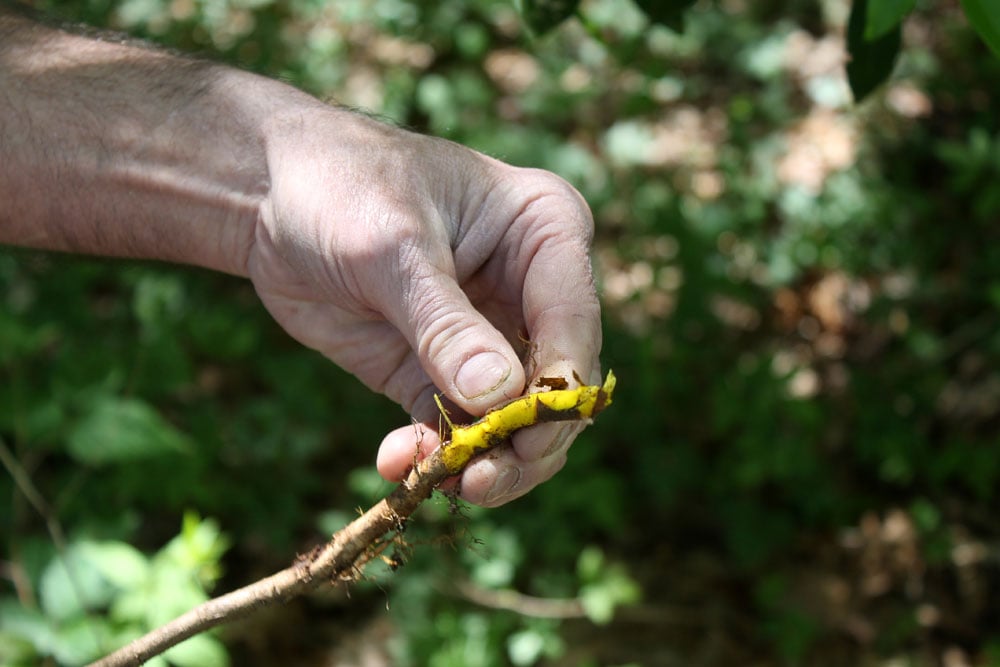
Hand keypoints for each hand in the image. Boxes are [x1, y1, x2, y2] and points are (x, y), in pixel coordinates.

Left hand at [248, 103, 601, 505]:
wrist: (271, 199)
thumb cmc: (340, 189)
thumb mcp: (391, 248)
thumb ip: (444, 324)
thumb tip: (498, 398)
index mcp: (545, 232)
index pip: (572, 319)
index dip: (560, 386)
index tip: (527, 437)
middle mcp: (529, 289)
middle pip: (554, 384)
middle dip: (522, 439)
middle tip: (478, 480)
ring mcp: (489, 336)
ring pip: (513, 420)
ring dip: (481, 460)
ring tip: (433, 479)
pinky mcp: (441, 372)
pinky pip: (455, 428)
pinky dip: (434, 455)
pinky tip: (395, 463)